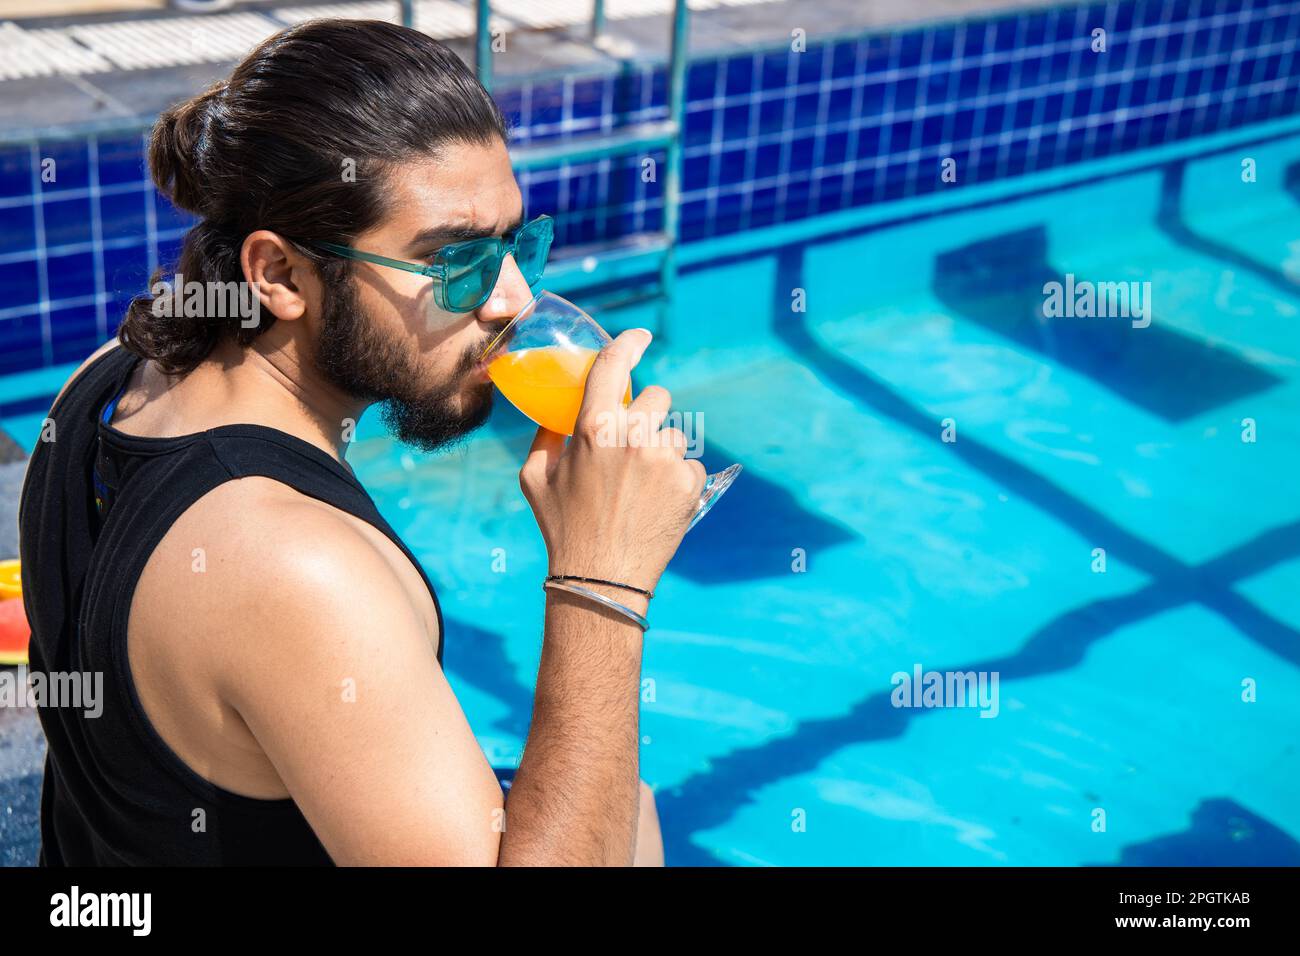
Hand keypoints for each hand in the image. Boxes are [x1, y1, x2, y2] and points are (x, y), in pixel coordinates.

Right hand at [519, 329, 705, 591]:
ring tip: (640, 485)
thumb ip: (547, 435)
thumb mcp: (535, 477)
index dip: (630, 344)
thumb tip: (558, 410)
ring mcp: (665, 460)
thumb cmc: (563, 527)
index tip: (641, 336)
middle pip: (657, 396)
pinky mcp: (689, 482)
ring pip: (674, 433)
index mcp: (593, 428)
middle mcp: (633, 437)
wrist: (601, 579)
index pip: (614, 367)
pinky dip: (676, 478)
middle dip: (646, 414)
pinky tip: (655, 501)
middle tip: (631, 444)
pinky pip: (688, 464)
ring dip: (660, 449)